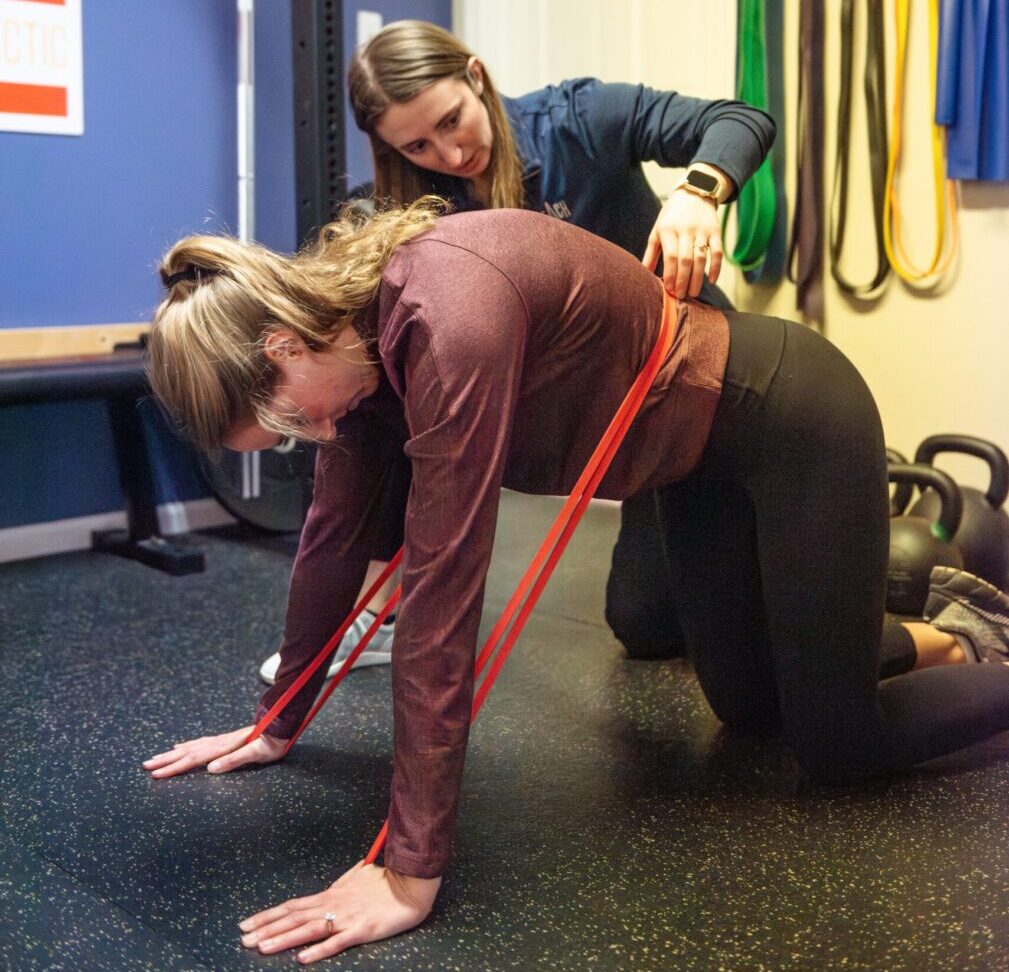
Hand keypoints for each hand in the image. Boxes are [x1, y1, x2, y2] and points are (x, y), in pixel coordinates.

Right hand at [142, 725, 285, 778]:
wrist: (283, 725)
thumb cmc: (272, 743)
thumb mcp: (257, 754)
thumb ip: (234, 760)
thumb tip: (211, 769)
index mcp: (223, 747)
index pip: (193, 759)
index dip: (173, 768)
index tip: (155, 775)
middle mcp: (219, 742)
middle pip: (187, 752)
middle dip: (165, 761)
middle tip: (144, 766)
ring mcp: (221, 739)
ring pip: (191, 747)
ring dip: (172, 754)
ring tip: (155, 758)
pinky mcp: (225, 739)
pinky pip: (199, 743)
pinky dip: (186, 746)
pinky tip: (180, 747)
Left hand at [239, 861, 440, 962]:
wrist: (410, 886)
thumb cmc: (386, 881)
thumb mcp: (360, 877)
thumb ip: (345, 880)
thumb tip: (339, 878)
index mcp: (330, 894)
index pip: (292, 905)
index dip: (268, 915)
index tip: (247, 924)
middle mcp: (333, 905)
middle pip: (294, 917)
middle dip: (267, 929)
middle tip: (243, 940)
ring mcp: (346, 918)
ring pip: (309, 929)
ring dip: (284, 939)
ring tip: (262, 948)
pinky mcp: (361, 930)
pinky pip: (337, 942)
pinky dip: (318, 950)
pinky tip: (302, 958)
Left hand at [642, 187, 724, 299]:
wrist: (694, 193)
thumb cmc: (671, 217)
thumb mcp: (657, 230)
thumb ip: (651, 252)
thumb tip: (643, 274)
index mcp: (668, 230)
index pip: (670, 256)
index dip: (671, 275)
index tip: (670, 290)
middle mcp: (685, 230)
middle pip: (686, 260)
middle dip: (683, 280)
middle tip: (681, 296)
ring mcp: (702, 230)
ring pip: (701, 258)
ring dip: (698, 278)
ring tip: (693, 293)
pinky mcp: (715, 231)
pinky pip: (718, 251)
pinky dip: (716, 267)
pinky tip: (712, 280)